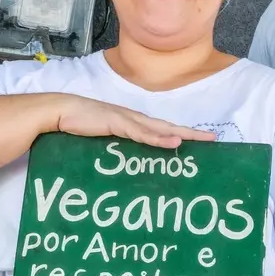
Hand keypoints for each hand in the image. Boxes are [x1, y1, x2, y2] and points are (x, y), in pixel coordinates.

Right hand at [52, 94, 215, 148]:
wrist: (61, 111)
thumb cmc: (82, 125)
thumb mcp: (106, 139)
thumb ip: (120, 148)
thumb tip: (131, 164)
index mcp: (135, 123)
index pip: (164, 129)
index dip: (182, 134)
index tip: (202, 140)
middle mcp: (135, 119)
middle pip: (169, 127)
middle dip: (190, 133)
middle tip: (212, 138)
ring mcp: (128, 119)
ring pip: (160, 129)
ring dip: (179, 134)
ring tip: (199, 139)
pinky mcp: (117, 122)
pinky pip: (141, 132)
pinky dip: (157, 138)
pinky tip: (171, 142)